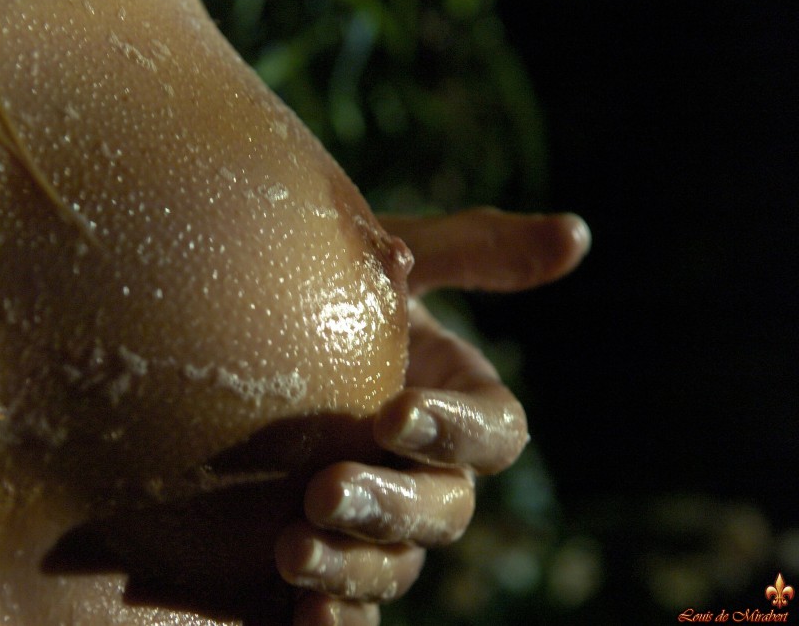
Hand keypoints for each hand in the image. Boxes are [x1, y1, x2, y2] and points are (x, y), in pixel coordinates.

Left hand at [275, 207, 590, 624]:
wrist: (243, 335)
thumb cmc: (326, 288)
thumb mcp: (392, 259)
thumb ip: (474, 252)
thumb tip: (577, 233)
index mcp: (458, 408)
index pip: (492, 434)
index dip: (454, 431)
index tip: (391, 414)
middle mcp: (429, 475)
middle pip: (444, 512)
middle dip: (393, 507)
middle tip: (326, 491)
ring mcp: (381, 525)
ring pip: (396, 567)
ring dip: (353, 568)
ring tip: (290, 552)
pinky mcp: (332, 562)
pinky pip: (348, 609)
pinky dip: (333, 620)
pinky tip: (299, 618)